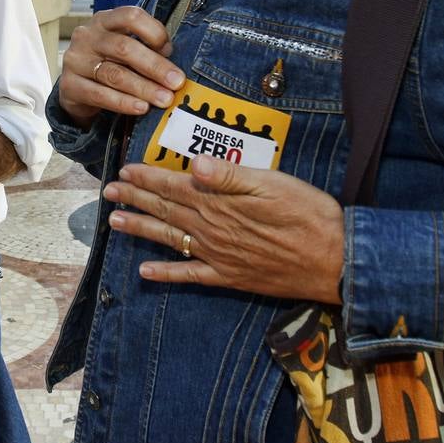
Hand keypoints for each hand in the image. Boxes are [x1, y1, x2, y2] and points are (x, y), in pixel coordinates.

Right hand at [58, 6, 184, 127]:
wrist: (76, 88)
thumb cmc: (109, 63)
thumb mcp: (124, 49)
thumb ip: (145, 49)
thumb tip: (173, 68)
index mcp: (104, 20)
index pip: (130, 16)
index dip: (154, 31)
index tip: (170, 51)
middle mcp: (86, 36)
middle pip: (124, 47)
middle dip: (155, 66)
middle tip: (176, 82)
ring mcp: (75, 60)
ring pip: (114, 74)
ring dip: (144, 88)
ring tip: (164, 99)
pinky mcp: (69, 85)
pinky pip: (101, 95)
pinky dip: (124, 103)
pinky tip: (142, 108)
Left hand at [103, 156, 344, 303]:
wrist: (334, 260)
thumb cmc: (308, 214)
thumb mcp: (273, 184)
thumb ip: (230, 175)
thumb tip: (195, 165)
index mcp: (220, 203)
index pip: (174, 187)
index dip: (147, 179)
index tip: (125, 171)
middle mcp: (212, 230)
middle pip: (165, 211)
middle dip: (135, 199)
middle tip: (109, 192)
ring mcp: (218, 256)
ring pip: (170, 240)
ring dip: (141, 230)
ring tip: (114, 223)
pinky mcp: (229, 277)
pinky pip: (190, 276)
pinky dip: (166, 274)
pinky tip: (145, 273)